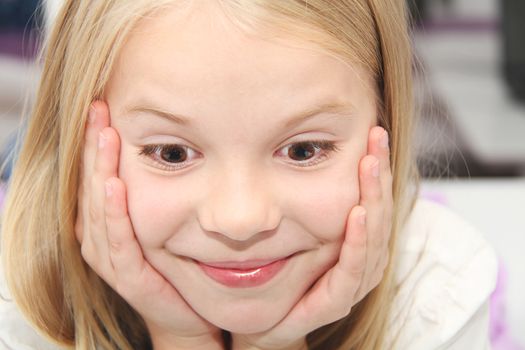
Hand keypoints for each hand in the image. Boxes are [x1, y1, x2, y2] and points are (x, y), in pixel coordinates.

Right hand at [75, 101, 222, 349]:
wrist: (181, 311)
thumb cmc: (170, 262)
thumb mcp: (157, 221)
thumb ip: (152, 189)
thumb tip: (173, 144)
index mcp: (102, 221)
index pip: (93, 173)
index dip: (94, 141)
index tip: (99, 105)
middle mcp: (97, 236)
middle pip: (90, 183)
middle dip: (94, 146)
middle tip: (97, 108)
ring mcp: (109, 257)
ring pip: (98, 207)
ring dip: (100, 170)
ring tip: (104, 136)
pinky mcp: (127, 276)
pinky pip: (117, 240)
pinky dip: (113, 213)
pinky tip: (114, 186)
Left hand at [231, 126, 392, 349]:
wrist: (267, 325)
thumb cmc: (286, 277)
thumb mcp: (301, 232)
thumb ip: (311, 205)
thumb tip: (300, 155)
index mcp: (357, 243)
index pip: (373, 200)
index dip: (377, 168)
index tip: (375, 133)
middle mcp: (362, 260)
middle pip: (379, 212)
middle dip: (379, 173)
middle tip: (378, 137)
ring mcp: (352, 281)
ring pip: (373, 236)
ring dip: (372, 199)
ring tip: (370, 166)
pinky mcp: (336, 300)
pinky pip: (353, 268)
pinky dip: (358, 241)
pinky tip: (356, 214)